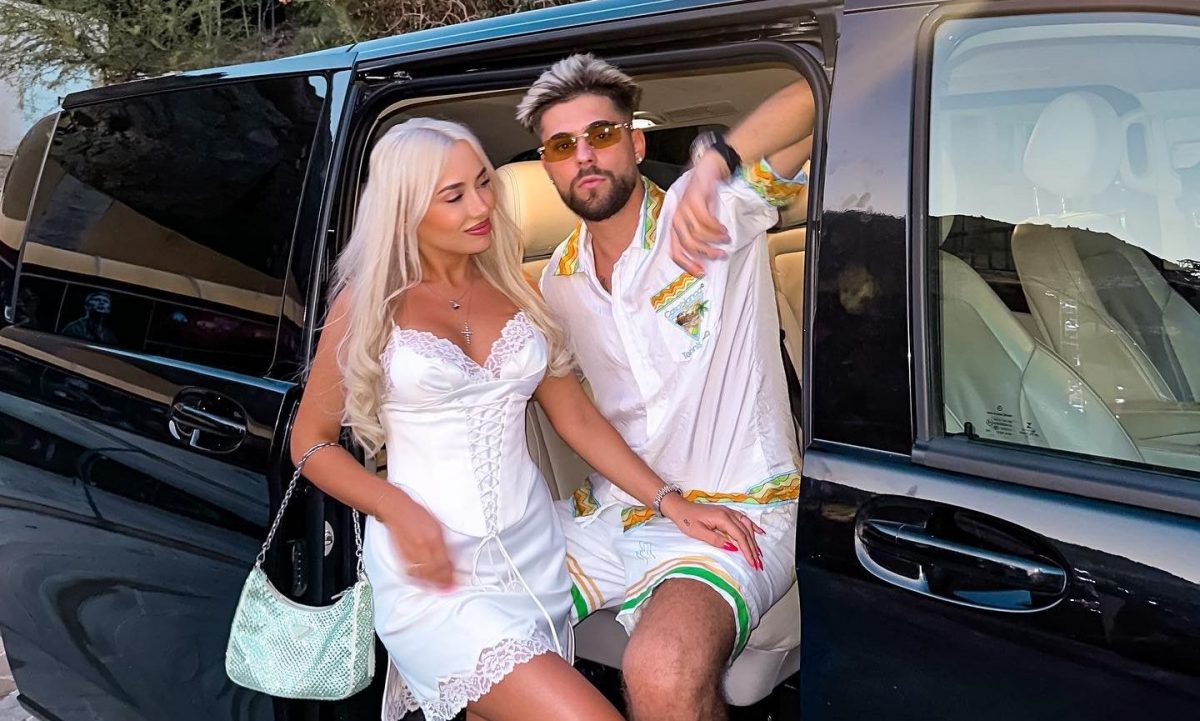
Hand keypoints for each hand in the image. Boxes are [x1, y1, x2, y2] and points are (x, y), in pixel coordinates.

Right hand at [377, 489, 454, 589]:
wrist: (397, 510)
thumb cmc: (417, 515)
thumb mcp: (437, 525)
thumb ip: (443, 542)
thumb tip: (450, 559)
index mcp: (434, 537)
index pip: (444, 562)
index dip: (450, 574)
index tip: (456, 581)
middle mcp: (423, 546)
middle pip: (434, 570)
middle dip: (443, 582)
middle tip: (449, 589)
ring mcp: (411, 552)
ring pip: (423, 573)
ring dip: (432, 583)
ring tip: (439, 589)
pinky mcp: (402, 555)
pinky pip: (411, 571)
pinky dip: (418, 579)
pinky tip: (424, 583)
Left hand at [660, 493, 764, 570]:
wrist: (680, 508)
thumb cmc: (687, 520)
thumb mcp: (698, 533)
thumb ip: (715, 540)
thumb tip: (732, 548)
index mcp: (722, 518)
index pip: (739, 536)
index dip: (747, 550)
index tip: (752, 562)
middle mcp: (728, 513)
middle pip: (745, 532)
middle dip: (753, 549)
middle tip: (758, 564)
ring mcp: (729, 511)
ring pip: (747, 526)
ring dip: (754, 540)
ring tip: (759, 554)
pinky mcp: (727, 512)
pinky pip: (744, 519)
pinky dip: (753, 527)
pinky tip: (760, 532)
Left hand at [671, 152, 730, 277]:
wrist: (709, 170)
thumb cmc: (705, 197)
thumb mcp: (699, 219)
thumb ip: (699, 235)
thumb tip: (707, 257)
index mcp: (675, 226)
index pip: (675, 251)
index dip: (687, 264)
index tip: (702, 272)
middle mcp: (676, 218)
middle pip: (687, 245)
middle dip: (706, 253)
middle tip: (721, 255)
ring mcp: (683, 208)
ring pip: (697, 234)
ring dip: (714, 240)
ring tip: (726, 239)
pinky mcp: (694, 199)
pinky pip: (705, 220)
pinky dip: (716, 228)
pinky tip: (724, 229)